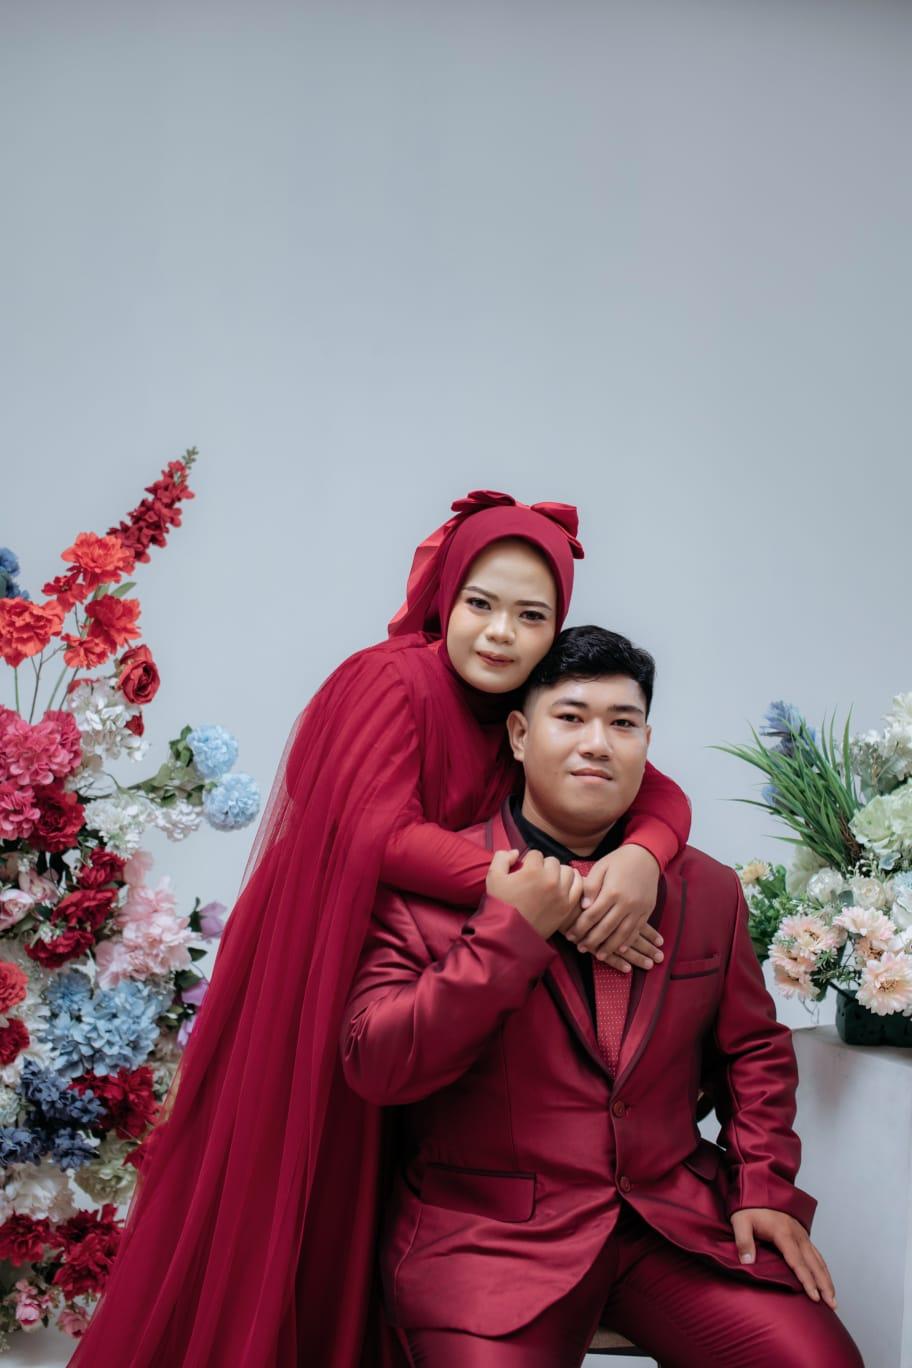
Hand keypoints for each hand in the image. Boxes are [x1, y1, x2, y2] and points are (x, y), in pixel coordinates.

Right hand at [486, 849, 582, 939]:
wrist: (509, 934)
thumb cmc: (500, 905)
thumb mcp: (493, 877)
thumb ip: (502, 857)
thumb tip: (516, 852)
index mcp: (533, 871)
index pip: (536, 854)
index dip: (528, 862)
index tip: (523, 872)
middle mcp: (550, 880)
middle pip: (552, 861)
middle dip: (543, 866)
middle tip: (535, 878)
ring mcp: (561, 894)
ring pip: (567, 871)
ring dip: (559, 873)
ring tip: (550, 881)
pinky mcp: (567, 906)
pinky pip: (579, 886)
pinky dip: (573, 883)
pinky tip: (563, 886)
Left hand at [564, 845, 661, 962]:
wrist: (646, 856)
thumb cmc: (618, 861)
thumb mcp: (600, 868)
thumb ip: (590, 887)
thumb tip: (584, 907)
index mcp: (612, 891)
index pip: (592, 915)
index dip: (580, 928)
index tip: (570, 936)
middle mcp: (626, 903)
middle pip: (606, 928)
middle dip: (592, 941)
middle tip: (580, 948)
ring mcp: (638, 909)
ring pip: (622, 934)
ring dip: (609, 947)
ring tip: (598, 955)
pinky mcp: (647, 911)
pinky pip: (636, 931)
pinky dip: (627, 942)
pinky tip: (619, 949)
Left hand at [730, 1208, 836, 1308]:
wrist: (757, 1187)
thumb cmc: (747, 1207)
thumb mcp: (740, 1221)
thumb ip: (743, 1241)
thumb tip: (747, 1262)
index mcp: (783, 1233)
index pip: (797, 1261)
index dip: (806, 1280)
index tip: (814, 1297)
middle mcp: (797, 1234)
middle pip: (814, 1263)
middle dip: (824, 1285)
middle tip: (832, 1304)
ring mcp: (802, 1234)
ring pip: (819, 1260)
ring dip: (827, 1279)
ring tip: (833, 1299)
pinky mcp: (802, 1234)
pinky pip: (816, 1254)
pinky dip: (823, 1269)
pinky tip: (826, 1280)